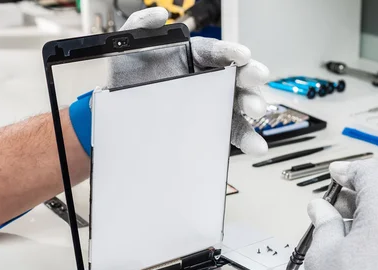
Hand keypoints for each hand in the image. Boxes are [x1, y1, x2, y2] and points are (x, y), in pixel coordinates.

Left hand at [108, 8, 269, 154]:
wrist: (121, 115)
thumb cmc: (128, 82)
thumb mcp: (129, 51)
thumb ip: (140, 27)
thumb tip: (159, 16)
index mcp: (194, 57)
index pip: (215, 51)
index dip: (230, 52)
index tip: (241, 55)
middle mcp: (209, 80)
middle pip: (235, 76)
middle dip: (248, 77)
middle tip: (255, 78)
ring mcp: (214, 104)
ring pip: (239, 104)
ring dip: (253, 106)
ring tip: (256, 111)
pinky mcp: (214, 127)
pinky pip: (232, 132)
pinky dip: (246, 139)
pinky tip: (256, 145)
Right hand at [304, 158, 377, 269]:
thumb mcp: (323, 251)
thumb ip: (324, 222)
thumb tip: (321, 208)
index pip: (371, 173)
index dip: (350, 170)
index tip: (336, 175)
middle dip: (353, 199)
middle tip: (330, 210)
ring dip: (366, 221)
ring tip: (342, 237)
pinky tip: (360, 255)